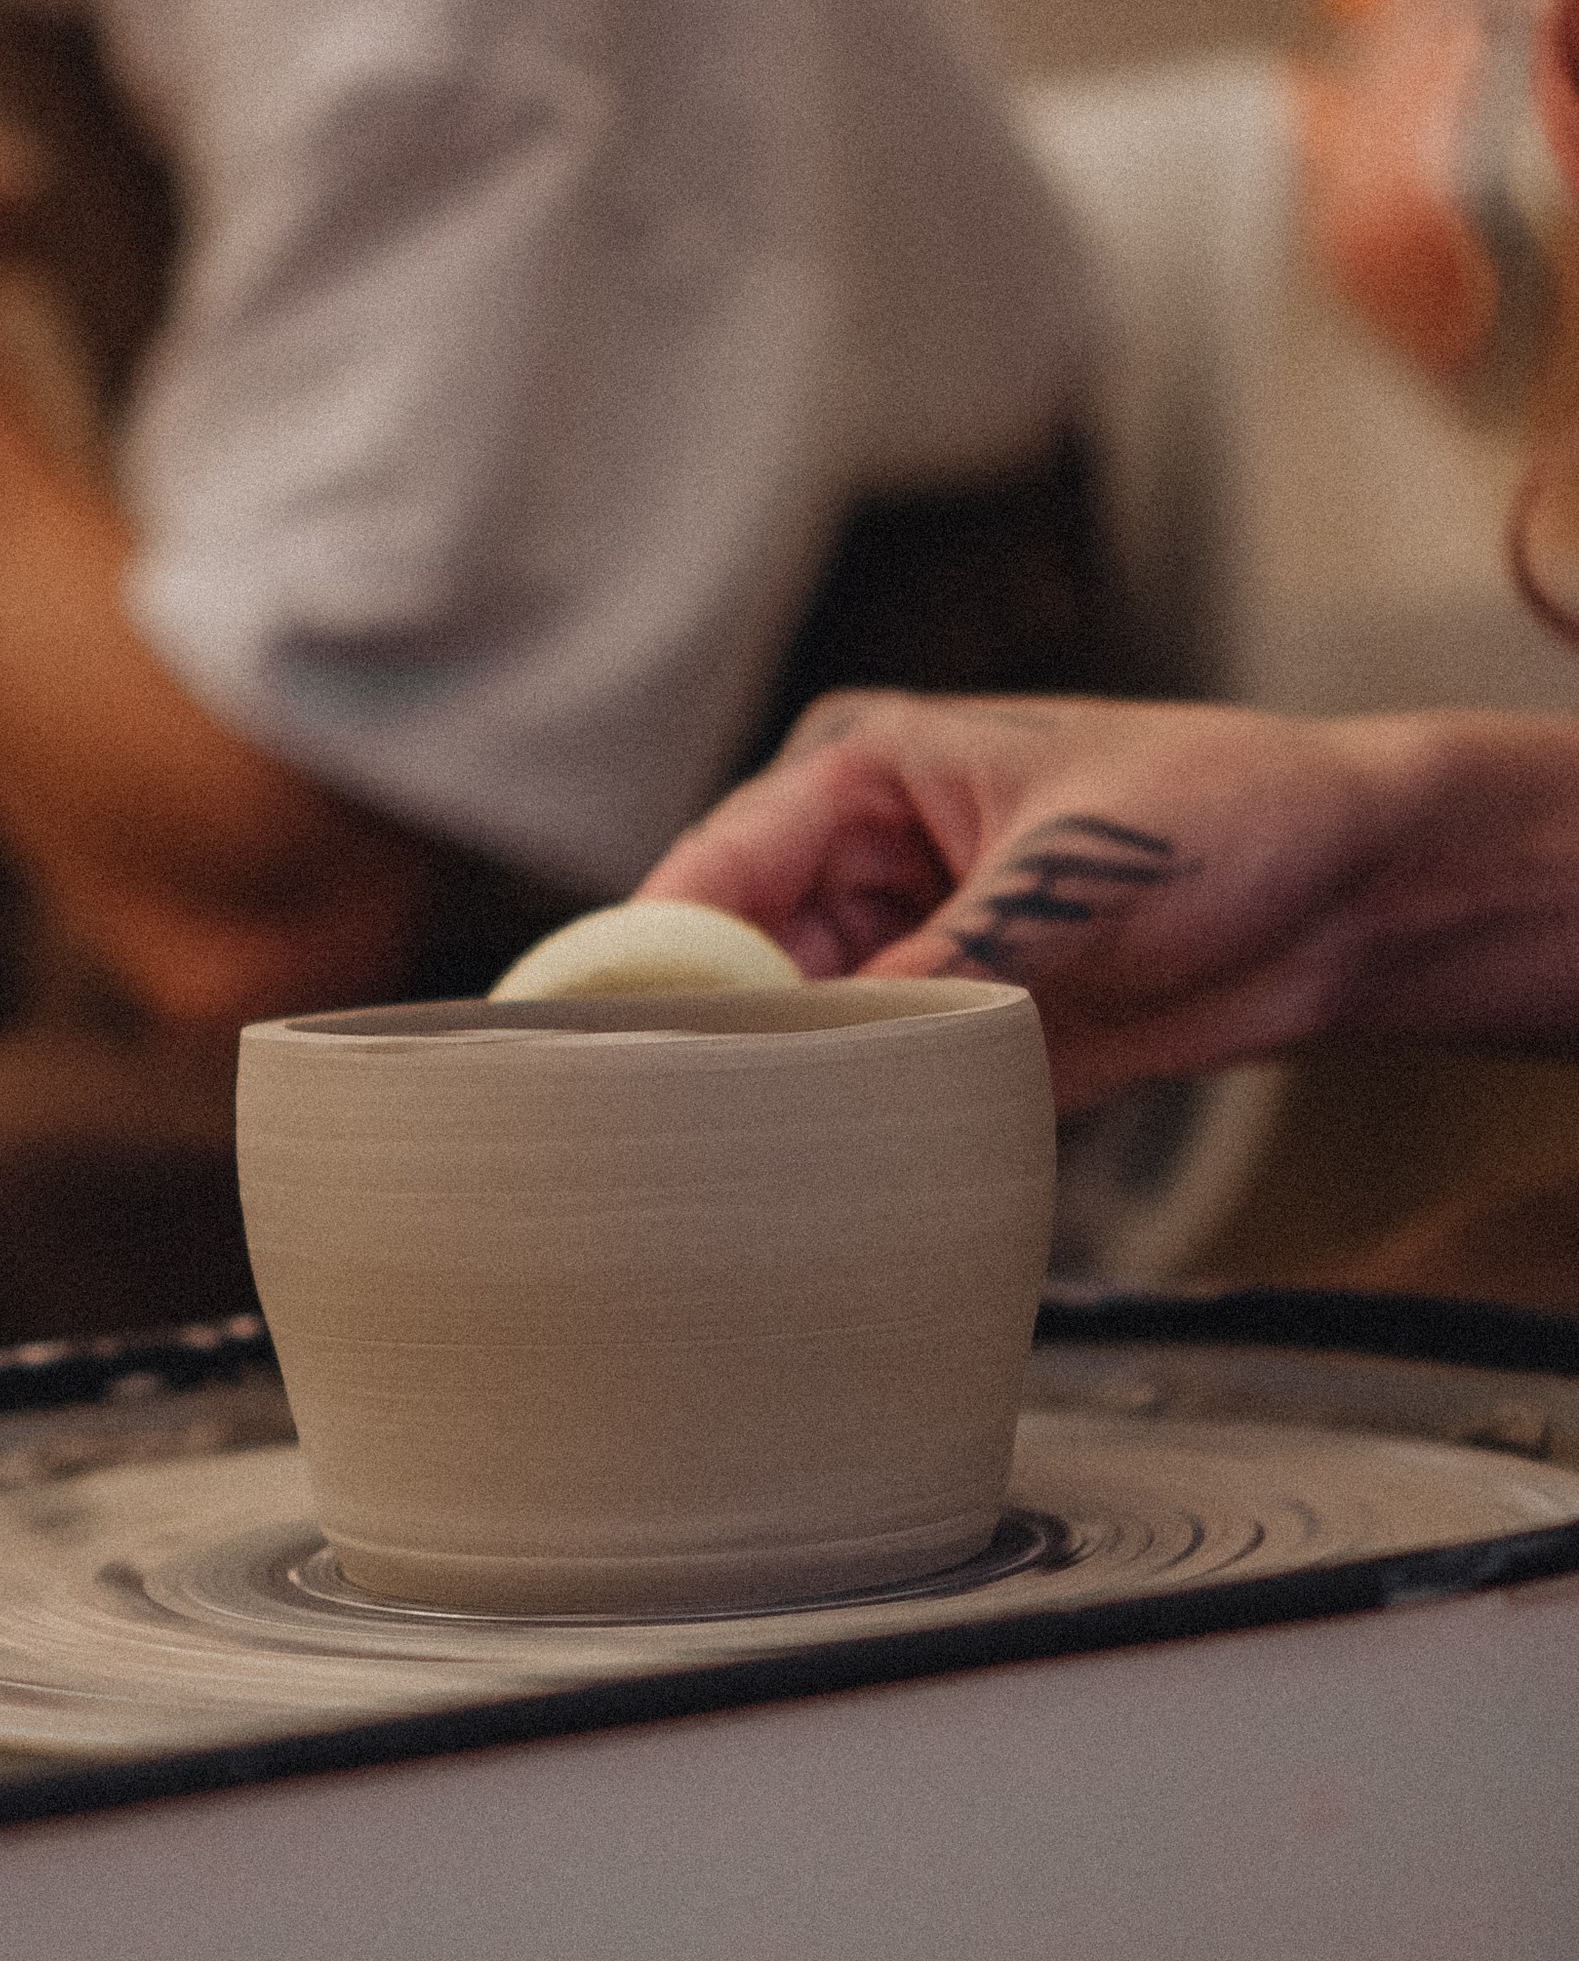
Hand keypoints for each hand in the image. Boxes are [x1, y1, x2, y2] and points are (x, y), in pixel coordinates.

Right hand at [636, 691, 1413, 1108]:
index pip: (711, 876)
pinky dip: (851, 1138)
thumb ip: (953, 958)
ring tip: (761, 1175)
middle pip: (726, 974)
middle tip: (679, 1145)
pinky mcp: (947, 1034)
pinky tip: (836, 1184)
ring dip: (783, 1105)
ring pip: (785, 1046)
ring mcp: (898, 954)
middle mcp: (856, 865)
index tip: (607, 1055)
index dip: (648, 967)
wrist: (1354, 891)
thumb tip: (837, 1042)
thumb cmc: (1231, 813)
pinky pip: (863, 1095)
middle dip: (713, 1054)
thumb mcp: (1082, 874)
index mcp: (858, 775)